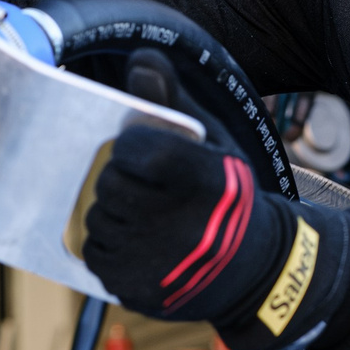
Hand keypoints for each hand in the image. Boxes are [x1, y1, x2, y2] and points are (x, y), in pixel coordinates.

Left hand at [80, 50, 348, 349]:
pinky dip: (109, 246)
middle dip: (122, 179)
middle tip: (148, 188)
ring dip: (114, 213)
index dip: (133, 148)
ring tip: (148, 216)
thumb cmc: (228, 193)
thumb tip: (141, 59)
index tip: (149, 155)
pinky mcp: (136, 290)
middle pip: (109, 182)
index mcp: (200, 178)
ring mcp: (156, 262)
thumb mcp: (212, 141)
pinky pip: (95, 254)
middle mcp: (179, 224)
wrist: (254, 268)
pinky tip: (139, 243)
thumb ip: (172, 100)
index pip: (130, 148)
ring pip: (99, 218)